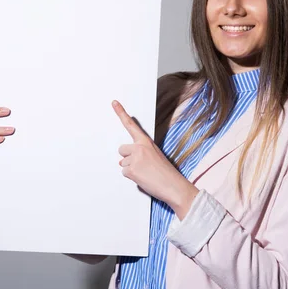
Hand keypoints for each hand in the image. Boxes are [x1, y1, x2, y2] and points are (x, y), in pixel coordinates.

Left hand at [112, 100, 198, 219]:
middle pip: (122, 150)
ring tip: (145, 173)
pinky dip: (132, 177)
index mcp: (146, 142)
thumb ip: (139, 154)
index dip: (121, 113)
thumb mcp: (155, 156)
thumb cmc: (166, 173)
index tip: (114, 103)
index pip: (131, 125)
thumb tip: (121, 162)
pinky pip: (124, 173)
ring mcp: (134, 158)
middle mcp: (139, 147)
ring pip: (122, 163)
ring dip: (131, 169)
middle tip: (142, 166)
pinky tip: (143, 178)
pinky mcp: (131, 170)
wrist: (173, 186)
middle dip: (128, 158)